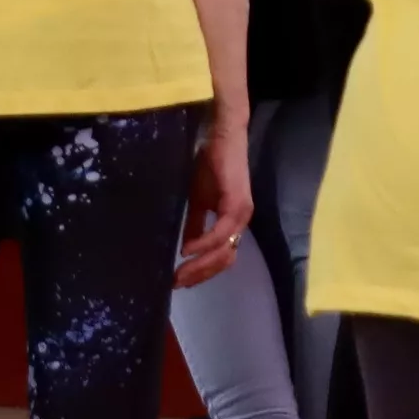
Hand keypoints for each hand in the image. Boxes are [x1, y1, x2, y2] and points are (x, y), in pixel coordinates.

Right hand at [175, 106, 254, 287]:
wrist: (219, 134)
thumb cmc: (208, 163)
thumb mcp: (197, 200)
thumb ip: (194, 223)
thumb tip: (184, 247)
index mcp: (232, 222)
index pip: (222, 257)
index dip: (203, 272)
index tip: (181, 281)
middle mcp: (240, 222)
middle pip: (225, 260)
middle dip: (201, 274)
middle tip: (177, 283)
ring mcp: (241, 214)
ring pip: (225, 251)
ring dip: (202, 265)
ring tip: (180, 273)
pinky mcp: (237, 203)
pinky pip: (221, 232)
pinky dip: (205, 244)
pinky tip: (188, 250)